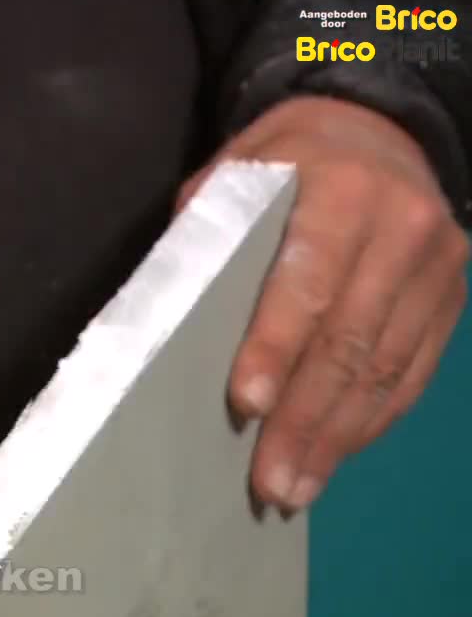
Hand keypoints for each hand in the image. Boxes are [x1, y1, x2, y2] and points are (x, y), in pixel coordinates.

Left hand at [178, 96, 468, 511]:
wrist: (382, 126)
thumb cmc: (289, 158)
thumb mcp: (241, 168)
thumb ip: (211, 228)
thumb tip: (173, 306)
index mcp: (343, 192)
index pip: (307, 283)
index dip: (275, 347)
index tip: (245, 405)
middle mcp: (403, 230)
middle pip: (349, 342)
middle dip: (305, 420)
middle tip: (269, 484)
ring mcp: (439, 267)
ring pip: (385, 369)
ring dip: (337, 438)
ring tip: (294, 490)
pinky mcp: (451, 299)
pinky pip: (413, 373)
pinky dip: (372, 420)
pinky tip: (335, 456)